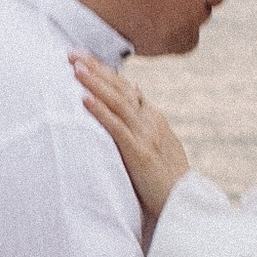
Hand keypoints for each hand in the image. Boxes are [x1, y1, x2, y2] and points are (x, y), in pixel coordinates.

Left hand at [70, 53, 190, 221]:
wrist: (186, 203)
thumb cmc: (168, 179)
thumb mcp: (159, 144)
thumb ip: (144, 121)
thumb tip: (132, 95)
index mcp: (154, 118)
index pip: (127, 88)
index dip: (105, 72)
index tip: (84, 58)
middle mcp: (150, 120)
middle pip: (120, 88)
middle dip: (95, 69)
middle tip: (71, 53)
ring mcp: (146, 135)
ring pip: (117, 102)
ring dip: (95, 83)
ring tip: (75, 67)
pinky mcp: (139, 153)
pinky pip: (116, 128)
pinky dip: (100, 111)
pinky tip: (84, 99)